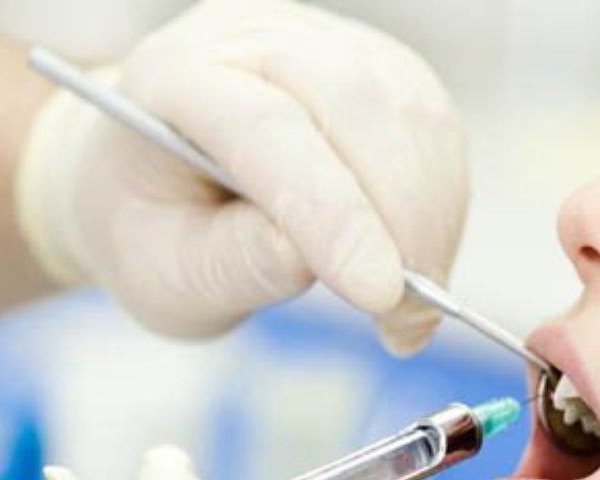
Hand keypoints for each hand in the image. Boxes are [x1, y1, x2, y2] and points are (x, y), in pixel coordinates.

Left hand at [16, 0, 468, 354]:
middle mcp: (253, 40)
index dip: (335, 215)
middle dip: (402, 220)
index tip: (380, 294)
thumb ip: (233, 262)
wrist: (163, 186)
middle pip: (356, 103)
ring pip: (413, 114)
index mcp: (175, 77)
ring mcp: (326, 46)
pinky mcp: (382, 71)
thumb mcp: (169, 273)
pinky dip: (443, 207)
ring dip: (432, 220)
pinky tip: (418, 262)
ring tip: (411, 308)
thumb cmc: (156, 229)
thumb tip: (309, 259)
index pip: (270, 129)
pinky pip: (438, 130)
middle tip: (407, 319)